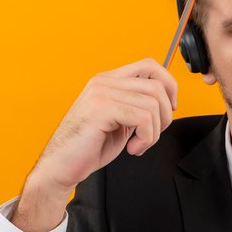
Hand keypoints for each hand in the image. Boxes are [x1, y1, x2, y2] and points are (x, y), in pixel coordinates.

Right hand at [14, 58, 177, 231]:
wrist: (61, 166)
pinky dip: (146, 139)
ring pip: (152, 104)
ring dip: (154, 132)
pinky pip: (143, 118)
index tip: (169, 109)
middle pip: (157, 86)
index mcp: (109, 81)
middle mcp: (105, 82)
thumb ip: (138, 107)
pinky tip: (133, 148)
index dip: (169, 85)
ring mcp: (102, 93)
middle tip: (151, 136)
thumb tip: (167, 104)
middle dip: (165, 116)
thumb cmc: (89, 147)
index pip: (150, 66)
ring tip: (138, 145)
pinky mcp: (101, 108)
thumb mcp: (120, 121)